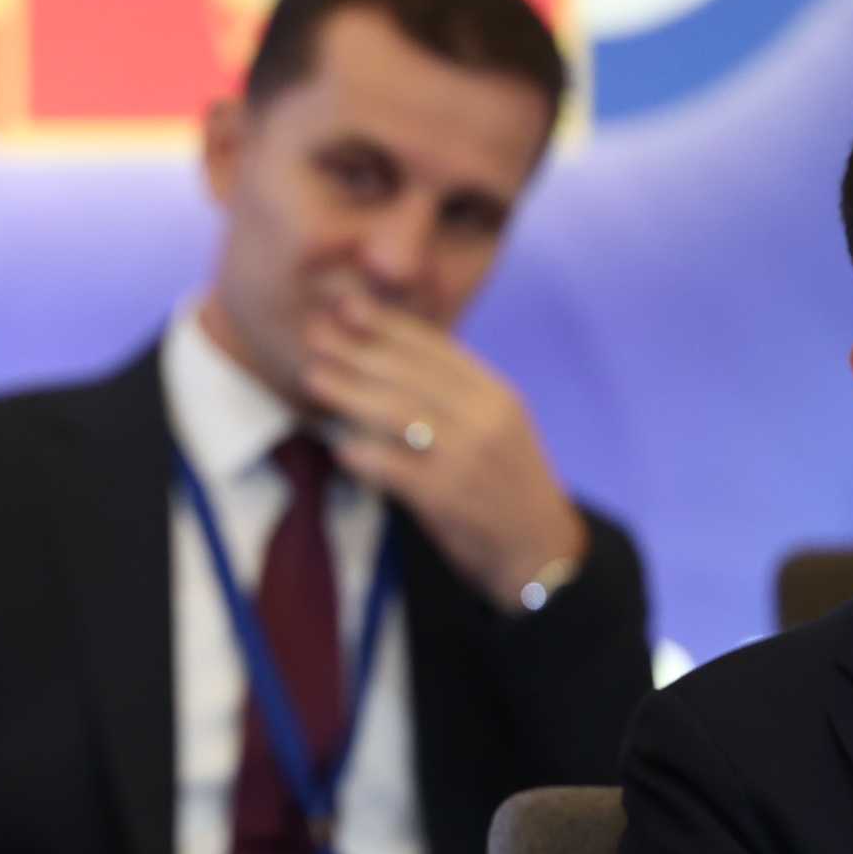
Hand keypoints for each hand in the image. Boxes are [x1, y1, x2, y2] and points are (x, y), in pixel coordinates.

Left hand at [297, 289, 585, 612]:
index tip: (347, 305)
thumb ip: (452, 391)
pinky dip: (363, 454)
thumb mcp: (495, 424)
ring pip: (398, 413)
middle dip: (357, 349)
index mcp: (495, 393)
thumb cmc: (504, 482)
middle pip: (410, 373)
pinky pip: (394, 468)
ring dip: (349, 392)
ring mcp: (467, 456)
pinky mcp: (448, 496)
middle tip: (315, 334)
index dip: (386, 323)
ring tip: (313, 378)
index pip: (435, 347)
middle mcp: (484, 417)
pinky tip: (338, 446)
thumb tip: (388, 355)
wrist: (539, 548)